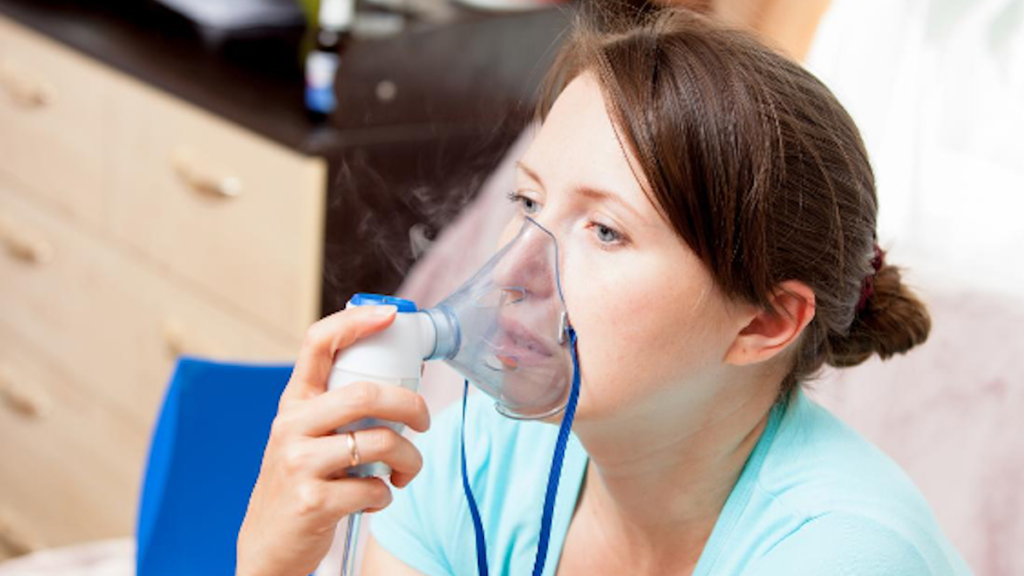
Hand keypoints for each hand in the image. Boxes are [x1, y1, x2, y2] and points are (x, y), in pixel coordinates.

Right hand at [237, 305, 430, 575]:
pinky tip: (376, 499)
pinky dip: (387, 496)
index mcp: (294, 402)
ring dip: (409, 460)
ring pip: (379, 443)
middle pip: (365, 394)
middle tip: (424, 421)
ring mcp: (298, 463)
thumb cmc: (302, 482)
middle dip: (411, 405)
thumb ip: (338, 409)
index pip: (318, 344)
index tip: (390, 315)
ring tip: (406, 472)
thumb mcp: (307, 436)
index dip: (355, 322)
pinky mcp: (312, 501)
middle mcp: (291, 426)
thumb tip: (404, 380)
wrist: (269, 544)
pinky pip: (374, 489)